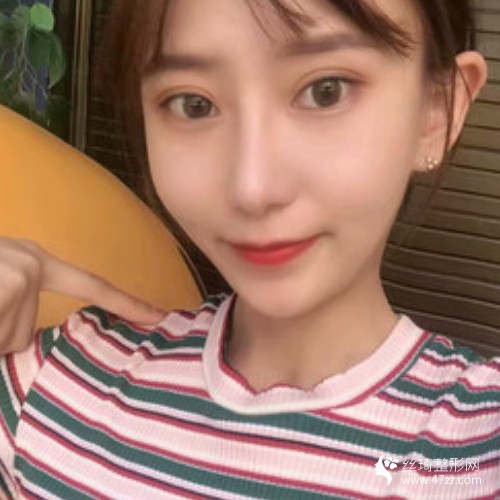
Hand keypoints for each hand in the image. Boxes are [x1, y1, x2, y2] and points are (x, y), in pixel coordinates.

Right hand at [0, 237, 166, 353]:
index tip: (159, 317)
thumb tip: (29, 342)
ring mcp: (23, 274)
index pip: (94, 287)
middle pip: (29, 334)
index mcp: (39, 263)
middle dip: (2, 336)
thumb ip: (23, 305)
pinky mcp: (9, 285)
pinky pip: (1, 341)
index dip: (127, 305)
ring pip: (9, 342)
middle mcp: (36, 265)